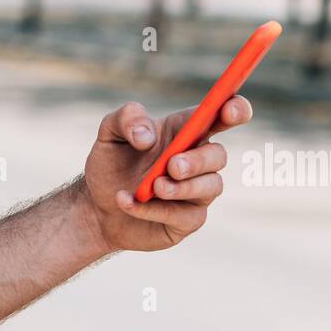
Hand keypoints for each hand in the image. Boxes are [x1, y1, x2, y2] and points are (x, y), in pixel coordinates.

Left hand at [77, 97, 252, 253]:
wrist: (95, 207)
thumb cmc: (110, 164)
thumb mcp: (109, 133)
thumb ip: (127, 118)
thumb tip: (147, 136)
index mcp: (184, 131)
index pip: (220, 115)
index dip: (235, 109)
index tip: (231, 109)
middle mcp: (197, 160)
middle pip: (219, 155)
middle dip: (198, 160)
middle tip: (172, 166)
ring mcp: (196, 192)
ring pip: (211, 186)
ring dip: (182, 187)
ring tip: (152, 188)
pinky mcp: (188, 220)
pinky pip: (184, 215)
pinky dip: (153, 209)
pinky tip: (126, 201)